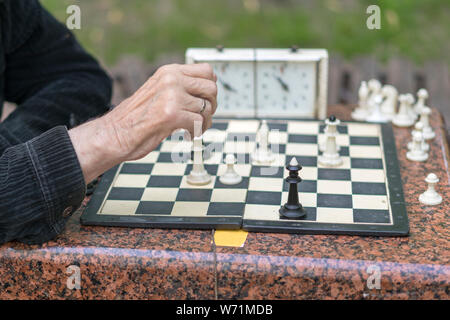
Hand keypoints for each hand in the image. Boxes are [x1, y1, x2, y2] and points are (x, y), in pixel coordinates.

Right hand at [69, 63, 217, 182]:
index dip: (210, 87)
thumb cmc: (136, 117)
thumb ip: (179, 87)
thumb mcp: (159, 91)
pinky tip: (187, 134)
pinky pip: (199, 123)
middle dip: (211, 106)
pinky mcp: (172, 115)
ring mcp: (172, 96)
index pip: (206, 71)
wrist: (114, 134)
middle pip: (211, 89)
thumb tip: (208, 89)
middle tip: (203, 117)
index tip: (206, 100)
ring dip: (204, 123)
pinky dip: (196, 132)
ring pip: (206, 108)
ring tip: (192, 128)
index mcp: (169, 72)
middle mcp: (171, 80)